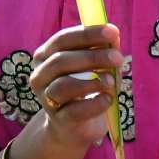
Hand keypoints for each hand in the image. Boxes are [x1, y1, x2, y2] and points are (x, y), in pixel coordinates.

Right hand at [25, 23, 120, 151]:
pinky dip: (95, 104)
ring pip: (63, 85)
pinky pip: (75, 110)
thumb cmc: (84, 88)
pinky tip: (108, 99)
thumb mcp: (93, 67)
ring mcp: (46, 99)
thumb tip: (114, 37)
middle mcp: (40, 75)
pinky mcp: (59, 120)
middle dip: (92, 57)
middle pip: (60, 60)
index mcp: (45, 55)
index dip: (87, 34)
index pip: (62, 39)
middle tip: (118, 58)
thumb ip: (102, 51)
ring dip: (91, 81)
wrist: (73, 126)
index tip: (112, 32)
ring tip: (112, 82)